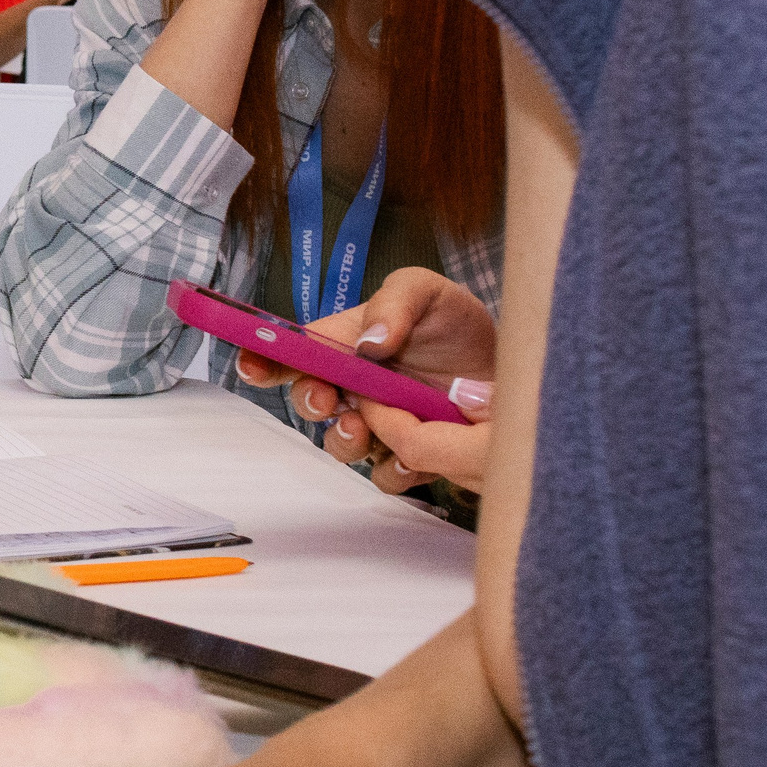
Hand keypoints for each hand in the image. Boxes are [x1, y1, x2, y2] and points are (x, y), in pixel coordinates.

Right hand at [235, 269, 495, 494]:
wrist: (515, 368)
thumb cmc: (459, 325)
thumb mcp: (428, 291)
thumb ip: (395, 303)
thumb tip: (369, 343)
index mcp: (344, 344)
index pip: (292, 351)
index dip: (263, 359)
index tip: (252, 367)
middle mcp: (353, 387)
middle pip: (307, 401)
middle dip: (308, 402)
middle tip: (327, 400)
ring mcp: (379, 425)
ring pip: (341, 444)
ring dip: (344, 439)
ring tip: (365, 429)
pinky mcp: (410, 456)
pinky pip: (385, 475)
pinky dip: (394, 470)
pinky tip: (416, 456)